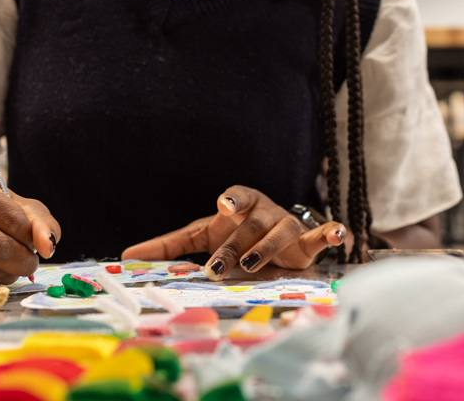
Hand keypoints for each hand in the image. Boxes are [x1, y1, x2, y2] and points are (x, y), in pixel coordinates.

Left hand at [122, 186, 345, 279]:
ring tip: (252, 264)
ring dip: (267, 249)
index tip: (222, 205)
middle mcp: (264, 212)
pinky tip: (337, 234)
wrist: (274, 235)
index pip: (236, 196)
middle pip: (250, 228)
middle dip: (235, 247)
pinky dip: (330, 233)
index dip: (231, 200)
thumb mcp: (202, 236)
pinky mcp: (307, 243)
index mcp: (239, 205)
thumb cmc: (234, 233)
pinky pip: (321, 235)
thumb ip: (168, 246)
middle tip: (219, 268)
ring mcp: (287, 226)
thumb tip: (125, 256)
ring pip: (279, 235)